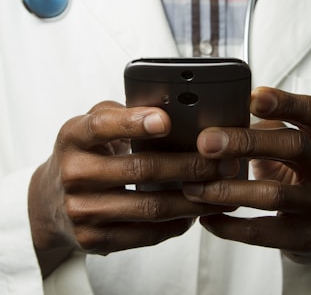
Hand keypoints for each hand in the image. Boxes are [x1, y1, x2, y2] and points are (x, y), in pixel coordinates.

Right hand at [28, 101, 238, 277]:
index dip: (134, 122)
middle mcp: (74, 174)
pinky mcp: (93, 239)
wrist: (49, 201)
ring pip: (149, 207)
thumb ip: (122, 115)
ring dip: (192, 199)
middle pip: (140, 169)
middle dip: (189, 165)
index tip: (166, 120)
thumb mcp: (91, 126)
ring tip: (220, 189)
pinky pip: (144, 234)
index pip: (102, 126)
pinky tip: (194, 213)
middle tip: (222, 162)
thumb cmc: (84, 154)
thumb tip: (170, 111)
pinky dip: (175, 224)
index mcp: (73, 137)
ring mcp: (82, 211)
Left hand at [183, 87, 310, 274]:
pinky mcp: (310, 237)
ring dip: (227, 189)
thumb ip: (265, 127)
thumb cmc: (299, 169)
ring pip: (273, 194)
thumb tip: (215, 120)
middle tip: (205, 142)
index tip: (250, 98)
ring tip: (193, 187)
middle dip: (245, 142)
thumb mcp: (292, 142)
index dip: (283, 102)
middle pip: (293, 146)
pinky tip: (207, 217)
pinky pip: (263, 233)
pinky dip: (229, 226)